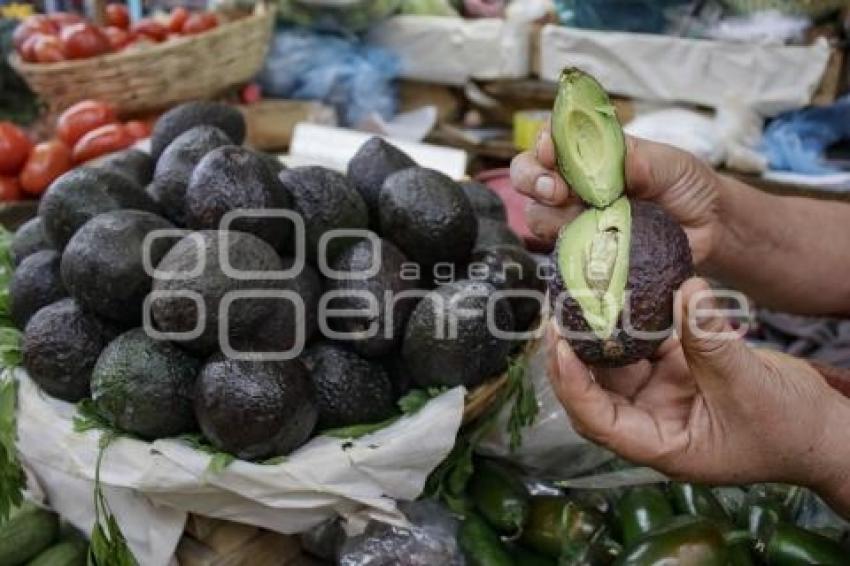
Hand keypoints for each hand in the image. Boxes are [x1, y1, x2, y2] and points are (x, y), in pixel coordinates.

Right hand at [511, 129, 720, 266]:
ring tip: (584, 222)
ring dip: (551, 218)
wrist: (707, 228)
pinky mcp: (583, 251)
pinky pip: (559, 252)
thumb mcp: (674, 164)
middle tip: (556, 191)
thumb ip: (647, 161)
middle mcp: (574, 183)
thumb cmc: (686, 186)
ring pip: (537, 215)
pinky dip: (569, 250)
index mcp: (590, 153)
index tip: (550, 152)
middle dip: (532, 180)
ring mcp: (575, 218)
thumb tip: (627, 162)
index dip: (542, 144)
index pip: (549, 140)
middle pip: (527, 176)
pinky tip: (593, 248)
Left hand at [547, 277, 849, 512]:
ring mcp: (663, 394)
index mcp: (661, 444)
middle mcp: (652, 420)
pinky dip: (634, 322)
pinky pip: (646, 344)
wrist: (821, 427)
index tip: (561, 347)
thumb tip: (686, 290)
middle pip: (596, 390)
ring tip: (578, 297)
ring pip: (617, 364)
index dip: (573, 386)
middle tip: (557, 313)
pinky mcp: (677, 370)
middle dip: (572, 355)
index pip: (599, 420)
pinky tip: (620, 293)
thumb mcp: (748, 384)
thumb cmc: (788, 428)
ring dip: (599, 334)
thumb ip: (711, 340)